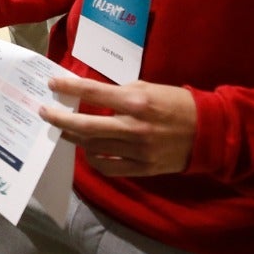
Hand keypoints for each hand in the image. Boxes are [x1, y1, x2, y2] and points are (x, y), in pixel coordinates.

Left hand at [40, 76, 197, 176]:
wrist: (209, 132)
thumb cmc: (177, 104)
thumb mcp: (149, 88)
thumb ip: (120, 92)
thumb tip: (92, 93)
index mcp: (136, 102)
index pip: (93, 92)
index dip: (69, 86)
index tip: (52, 84)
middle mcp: (134, 127)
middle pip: (86, 125)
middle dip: (60, 119)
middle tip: (45, 113)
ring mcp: (138, 151)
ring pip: (94, 147)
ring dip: (74, 137)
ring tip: (65, 129)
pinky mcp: (143, 168)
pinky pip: (109, 167)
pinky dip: (94, 159)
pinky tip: (89, 149)